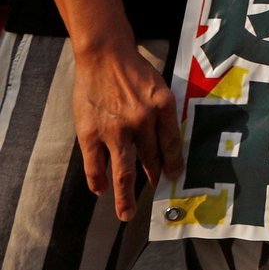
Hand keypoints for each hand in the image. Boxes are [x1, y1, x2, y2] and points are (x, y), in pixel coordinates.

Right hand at [72, 44, 183, 220]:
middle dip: (154, 180)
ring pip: (123, 171)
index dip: (174, 164)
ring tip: (126, 214)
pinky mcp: (92, 133)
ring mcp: (116, 129)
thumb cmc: (135, 71)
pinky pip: (95, 165)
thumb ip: (164, 114)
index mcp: (164, 107)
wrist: (105, 56)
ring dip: (125, 196)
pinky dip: (98, 181)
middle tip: (154, 196)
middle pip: (151, 159)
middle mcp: (143, 121)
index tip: (175, 177)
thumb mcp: (160, 88)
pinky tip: (101, 191)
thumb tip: (167, 143)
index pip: (172, 144)